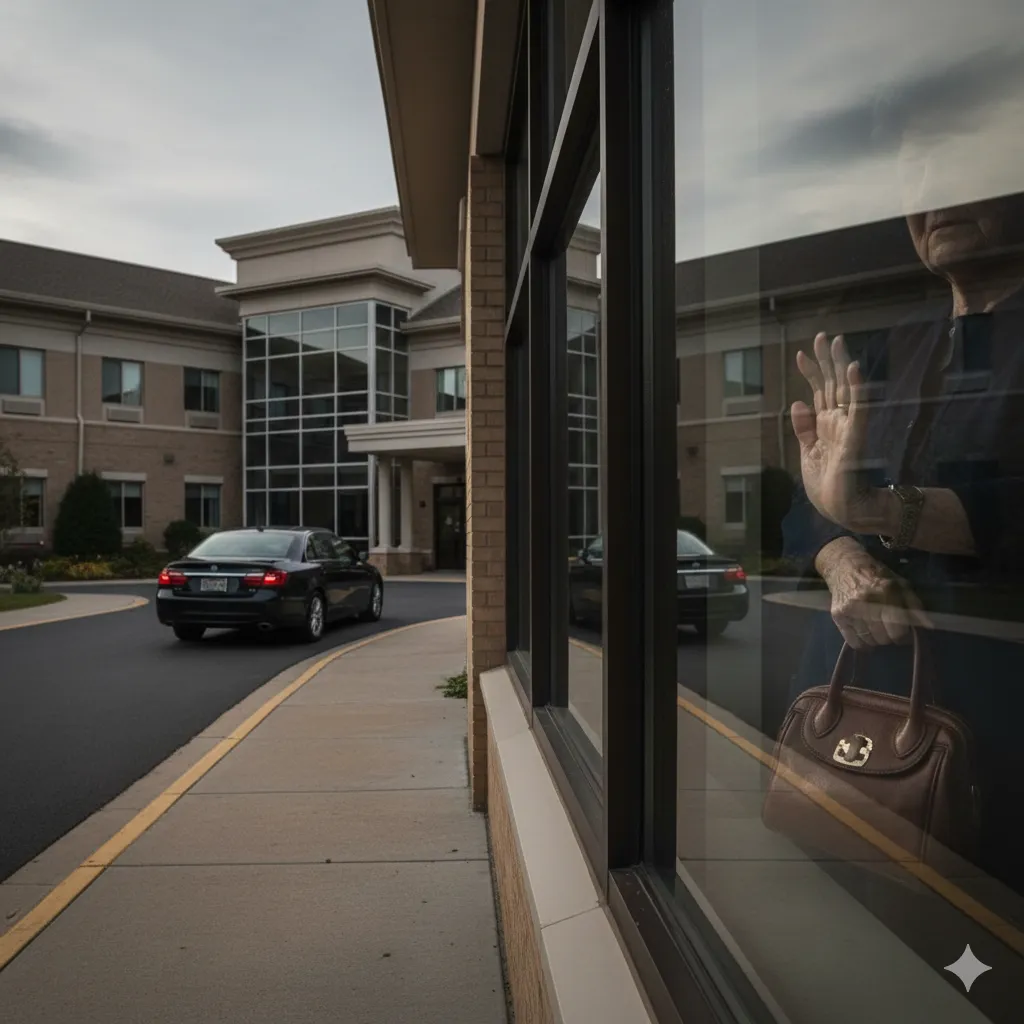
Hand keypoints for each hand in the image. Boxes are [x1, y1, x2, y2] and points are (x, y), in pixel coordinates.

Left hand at [792, 333, 885, 531]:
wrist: (842, 510)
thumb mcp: (808, 452)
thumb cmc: (827, 485)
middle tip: (823, 336)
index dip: (811, 372)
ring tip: (838, 342)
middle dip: (827, 360)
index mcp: (826, 425)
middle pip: (833, 384)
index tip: (801, 353)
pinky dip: (857, 390)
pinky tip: (854, 371)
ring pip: (846, 390)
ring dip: (842, 366)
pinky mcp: (855, 438)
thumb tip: (797, 401)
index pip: (819, 392)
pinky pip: (859, 410)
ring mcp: (848, 428)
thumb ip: (804, 427)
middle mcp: (838, 422)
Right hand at [816, 538, 929, 649]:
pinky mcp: (838, 615)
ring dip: (876, 639)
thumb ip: (914, 605)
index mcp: (886, 593)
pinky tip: (865, 633)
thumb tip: (928, 627)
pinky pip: (854, 642)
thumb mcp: (901, 584)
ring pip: (869, 641)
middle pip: (883, 638)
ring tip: (876, 628)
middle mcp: (866, 602)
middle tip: (888, 629)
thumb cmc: (877, 575)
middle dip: (889, 637)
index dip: (904, 635)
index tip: (903, 631)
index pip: (898, 629)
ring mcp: (850, 610)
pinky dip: (862, 642)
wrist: (844, 565)